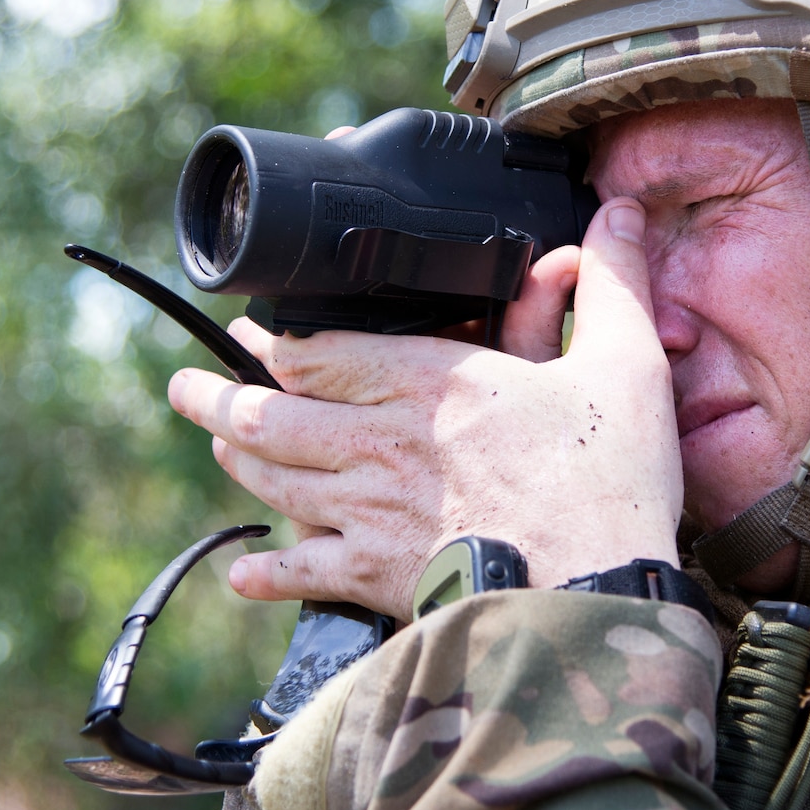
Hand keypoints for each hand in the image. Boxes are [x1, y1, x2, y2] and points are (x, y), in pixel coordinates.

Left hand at [165, 199, 681, 617]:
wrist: (589, 594)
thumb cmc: (607, 483)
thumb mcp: (622, 367)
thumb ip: (613, 284)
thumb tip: (620, 215)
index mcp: (427, 380)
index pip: (319, 352)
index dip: (272, 342)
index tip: (249, 333)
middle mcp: (378, 441)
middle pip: (269, 415)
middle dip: (216, 398)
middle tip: (186, 385)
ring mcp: (366, 512)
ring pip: (272, 480)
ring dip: (235, 460)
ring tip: (216, 445)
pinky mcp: (372, 576)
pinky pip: (298, 571)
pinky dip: (265, 570)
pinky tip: (244, 571)